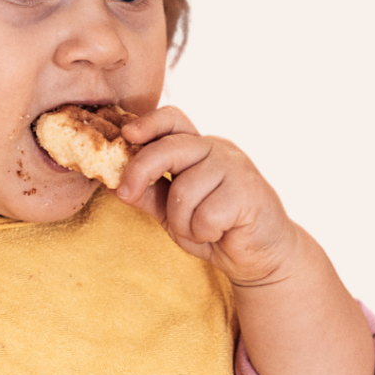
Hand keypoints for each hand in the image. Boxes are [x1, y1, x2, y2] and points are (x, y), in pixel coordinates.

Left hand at [115, 106, 295, 284]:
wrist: (260, 255)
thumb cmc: (214, 228)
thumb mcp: (171, 212)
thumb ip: (148, 194)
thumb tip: (114, 182)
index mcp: (198, 149)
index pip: (173, 120)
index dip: (148, 123)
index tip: (126, 136)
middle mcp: (217, 151)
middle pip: (170, 148)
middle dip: (141, 171)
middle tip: (126, 194)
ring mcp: (235, 168)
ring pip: (184, 189)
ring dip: (182, 221)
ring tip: (199, 229)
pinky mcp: (249, 192)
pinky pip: (206, 215)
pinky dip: (204, 232)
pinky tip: (219, 233)